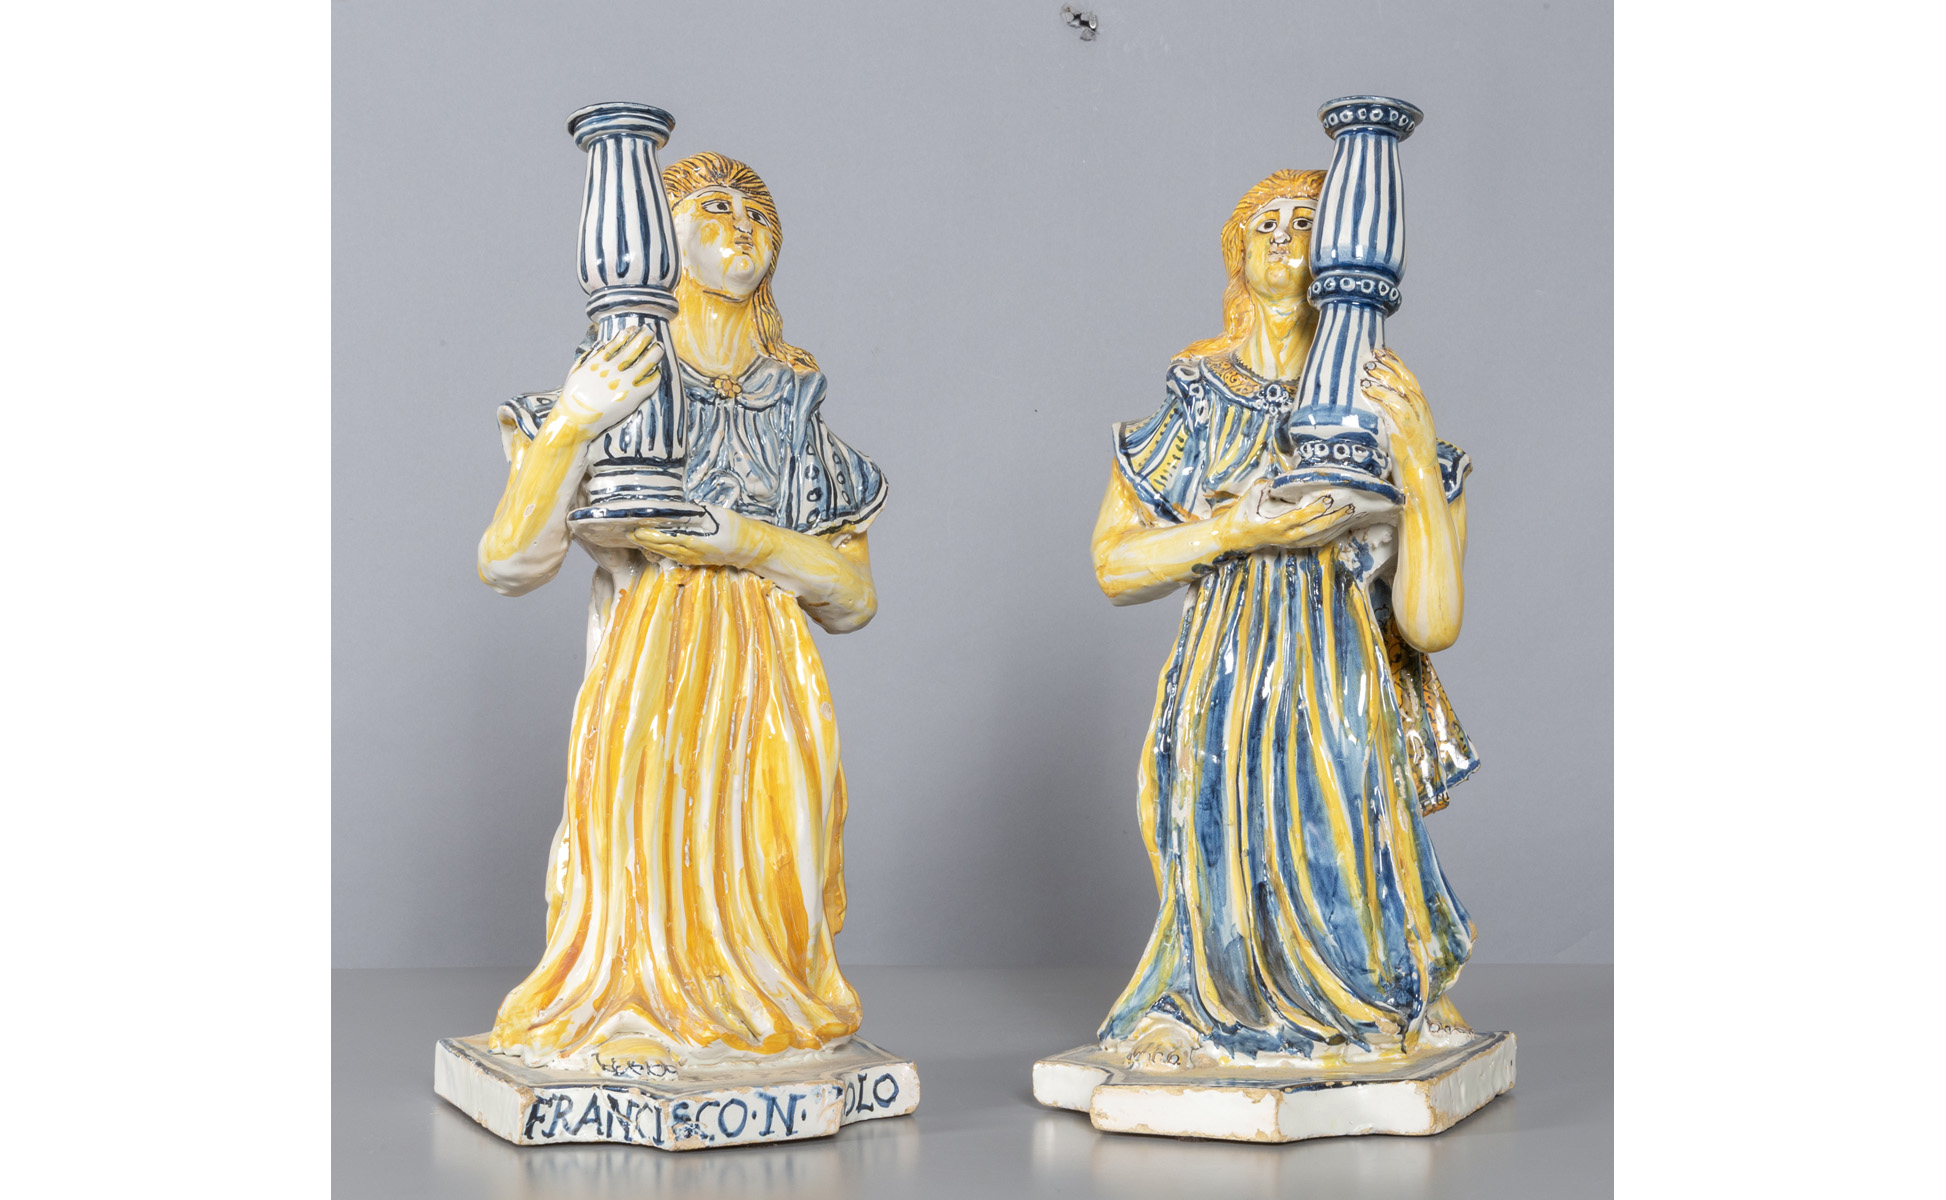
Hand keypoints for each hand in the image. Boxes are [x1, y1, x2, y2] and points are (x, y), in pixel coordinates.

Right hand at [552, 327, 664, 437]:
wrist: (577, 418)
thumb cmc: (573, 396)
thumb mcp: (576, 370)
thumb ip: (589, 356)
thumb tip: (602, 344)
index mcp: (599, 362)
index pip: (617, 342)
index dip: (627, 334)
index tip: (633, 328)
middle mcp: (613, 369)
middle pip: (634, 349)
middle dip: (643, 337)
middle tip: (650, 330)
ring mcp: (624, 382)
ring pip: (645, 363)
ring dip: (654, 353)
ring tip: (659, 346)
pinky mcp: (632, 396)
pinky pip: (649, 383)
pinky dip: (654, 375)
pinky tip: (657, 371)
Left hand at [626, 504, 757, 568]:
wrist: (749, 547)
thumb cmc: (735, 528)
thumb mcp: (716, 515)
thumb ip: (697, 512)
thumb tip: (679, 508)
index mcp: (694, 540)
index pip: (665, 537)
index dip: (649, 533)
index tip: (636, 526)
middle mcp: (690, 552)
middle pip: (661, 546)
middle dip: (643, 540)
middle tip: (628, 531)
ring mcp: (691, 558)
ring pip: (664, 552)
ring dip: (649, 546)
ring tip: (635, 538)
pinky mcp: (694, 560)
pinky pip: (673, 556)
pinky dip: (660, 550)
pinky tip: (652, 546)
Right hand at [1214, 478, 1360, 554]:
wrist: (1237, 536)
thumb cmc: (1244, 513)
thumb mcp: (1253, 494)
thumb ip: (1268, 486)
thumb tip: (1285, 478)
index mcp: (1276, 524)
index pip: (1300, 516)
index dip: (1316, 508)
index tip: (1329, 497)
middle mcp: (1287, 536)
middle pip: (1317, 529)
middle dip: (1335, 517)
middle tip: (1351, 505)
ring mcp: (1293, 542)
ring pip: (1321, 536)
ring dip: (1337, 525)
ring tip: (1353, 512)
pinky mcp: (1296, 544)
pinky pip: (1319, 540)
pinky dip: (1332, 532)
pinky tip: (1343, 524)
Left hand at [1358, 348, 1437, 467]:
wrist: (1422, 471)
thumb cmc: (1411, 454)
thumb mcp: (1406, 429)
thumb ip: (1397, 414)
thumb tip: (1379, 404)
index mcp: (1422, 405)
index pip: (1408, 378)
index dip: (1396, 363)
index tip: (1384, 351)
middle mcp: (1420, 407)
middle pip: (1404, 378)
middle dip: (1388, 364)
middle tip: (1373, 354)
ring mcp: (1415, 415)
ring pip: (1398, 389)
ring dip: (1381, 377)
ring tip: (1366, 369)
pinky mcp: (1406, 425)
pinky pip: (1391, 405)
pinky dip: (1378, 395)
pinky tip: (1367, 389)